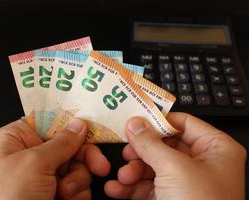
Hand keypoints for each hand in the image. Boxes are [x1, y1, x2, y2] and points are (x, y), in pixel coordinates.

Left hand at [0, 118, 109, 199]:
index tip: (90, 128)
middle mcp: (32, 154)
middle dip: (84, 157)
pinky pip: (78, 185)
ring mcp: (45, 175)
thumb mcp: (34, 163)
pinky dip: (77, 194)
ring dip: (77, 180)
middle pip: (70, 144)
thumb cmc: (6, 198)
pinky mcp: (55, 192)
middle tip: (98, 165)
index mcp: (19, 138)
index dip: (72, 124)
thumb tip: (79, 125)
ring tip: (64, 192)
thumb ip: (61, 142)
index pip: (52, 121)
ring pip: (78, 166)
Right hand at [105, 112, 245, 199]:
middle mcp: (202, 163)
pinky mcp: (173, 197)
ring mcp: (186, 181)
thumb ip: (151, 143)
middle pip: (164, 145)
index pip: (183, 122)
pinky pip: (150, 185)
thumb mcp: (174, 168)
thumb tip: (135, 124)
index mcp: (215, 149)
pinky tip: (118, 189)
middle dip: (141, 151)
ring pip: (154, 166)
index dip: (157, 120)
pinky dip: (132, 187)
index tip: (135, 119)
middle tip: (126, 150)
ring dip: (133, 171)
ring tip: (123, 176)